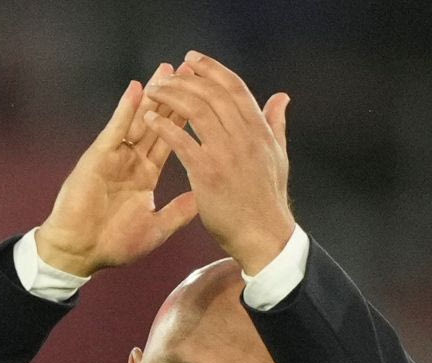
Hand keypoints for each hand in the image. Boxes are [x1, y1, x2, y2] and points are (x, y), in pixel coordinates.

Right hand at [36, 64, 196, 277]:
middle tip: (188, 70)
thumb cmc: (114, 245)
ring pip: (136, 120)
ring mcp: (113, 157)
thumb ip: (179, 212)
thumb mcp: (156, 229)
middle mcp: (131, 161)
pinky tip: (136, 90)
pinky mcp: (97, 159)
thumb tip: (203, 197)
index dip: (186, 118)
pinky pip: (114, 130)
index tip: (203, 97)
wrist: (80, 253)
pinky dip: (124, 111)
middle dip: (173, 96)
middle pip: (156, 122)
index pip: (170, 139)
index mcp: (145, 175)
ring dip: (151, 95)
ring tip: (165, 70)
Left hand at [143, 51, 295, 274]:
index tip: (192, 59)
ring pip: (196, 110)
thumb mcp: (278, 156)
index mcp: (259, 130)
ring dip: (171, 96)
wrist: (263, 236)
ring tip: (153, 93)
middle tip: (166, 74)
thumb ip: (275, 124)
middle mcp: (244, 136)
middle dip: (185, 79)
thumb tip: (281, 97)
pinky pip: (181, 141)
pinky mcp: (208, 172)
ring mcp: (226, 153)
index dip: (212, 69)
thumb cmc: (268, 199)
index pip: (234, 88)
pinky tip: (150, 119)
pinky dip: (164, 126)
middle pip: (212, 93)